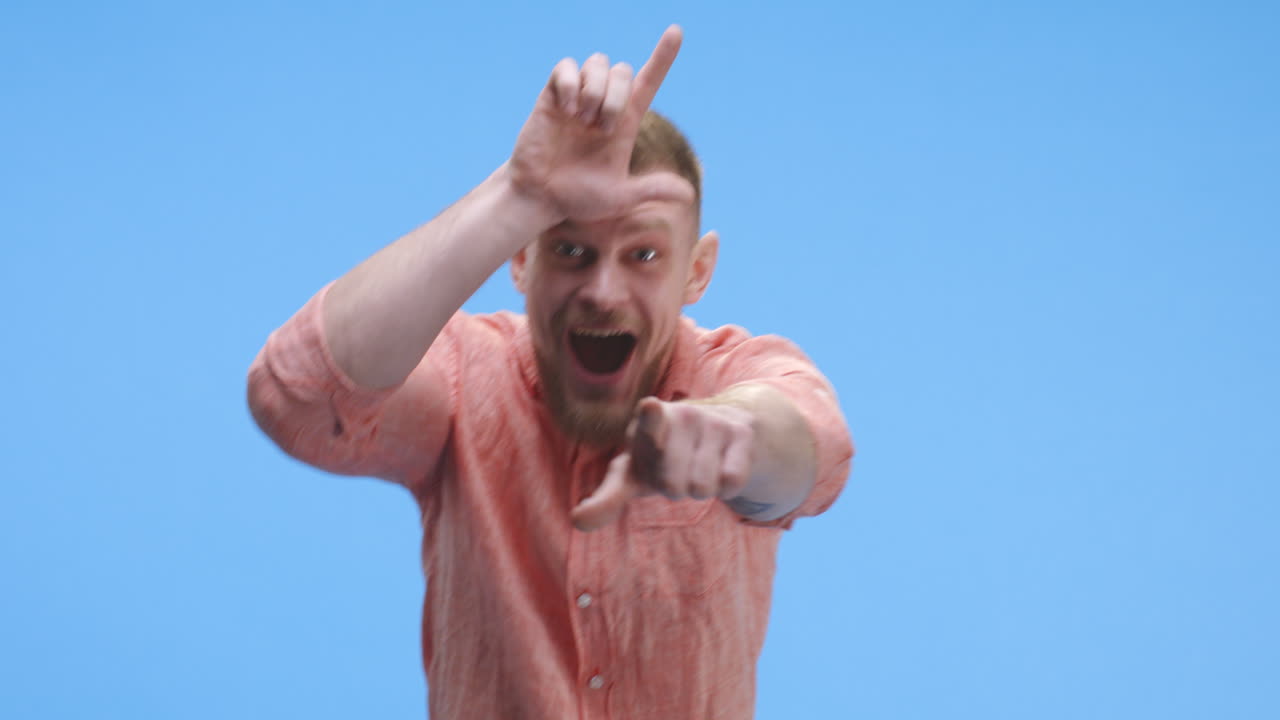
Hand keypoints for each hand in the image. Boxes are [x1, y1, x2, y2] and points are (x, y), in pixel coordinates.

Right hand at [507, 25, 692, 224]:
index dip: (663, 56)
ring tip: (581, 120)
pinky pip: (566, 67)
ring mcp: (578, 98)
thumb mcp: (619, 197)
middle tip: (601, 128)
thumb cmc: (578, 199)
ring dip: (595, 90)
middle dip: (617, 95)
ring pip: (598, 62)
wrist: (541, 198)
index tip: (676, 32)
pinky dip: (570, 83)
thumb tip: (688, 194)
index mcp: (625, 123)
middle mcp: (604, 105)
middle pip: (623, 69)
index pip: (648, 81)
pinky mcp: (552, 97)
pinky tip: (566, 110)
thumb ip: (650, 191)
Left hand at [571, 397, 755, 531]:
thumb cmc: (663, 457)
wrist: (719, 427)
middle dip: (675, 489)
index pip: (650, 421)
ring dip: (700, 488)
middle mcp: (681, 415)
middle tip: (677, 470)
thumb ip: (607, 498)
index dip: (651, 418)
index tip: (651, 407)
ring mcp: (713, 421)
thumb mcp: (634, 475)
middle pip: (674, 486)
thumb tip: (577, 521)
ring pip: (703, 487)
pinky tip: (721, 466)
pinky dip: (725, 487)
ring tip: (698, 466)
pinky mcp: (741, 432)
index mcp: (648, 423)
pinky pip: (731, 482)